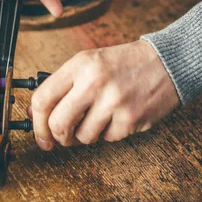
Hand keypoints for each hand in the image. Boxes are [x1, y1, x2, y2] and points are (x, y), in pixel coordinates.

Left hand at [29, 39, 178, 149]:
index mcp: (80, 64)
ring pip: (83, 137)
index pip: (43, 98)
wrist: (165, 62)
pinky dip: (110, 132)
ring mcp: (113, 101)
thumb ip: (64, 86)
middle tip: (64, 136)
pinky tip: (118, 115)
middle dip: (58, 136)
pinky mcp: (130, 119)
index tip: (40, 134)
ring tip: (99, 117)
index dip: (36, 122)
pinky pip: (107, 139)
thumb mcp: (90, 62)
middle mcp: (94, 81)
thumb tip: (37, 116)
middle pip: (58, 123)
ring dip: (87, 133)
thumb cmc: (123, 64)